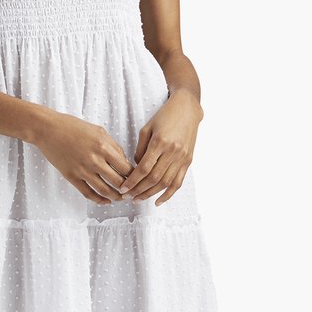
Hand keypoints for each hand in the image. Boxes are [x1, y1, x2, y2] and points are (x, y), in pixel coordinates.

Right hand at [31, 110, 133, 204]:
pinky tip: (105, 201)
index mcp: (103, 147)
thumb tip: (124, 162)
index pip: (126, 167)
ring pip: (105, 190)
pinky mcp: (71, 177)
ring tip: (121, 198)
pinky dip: (99, 200)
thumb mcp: (99, 131)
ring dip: (115, 197)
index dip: (134, 176)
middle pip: (118, 181)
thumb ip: (113, 147)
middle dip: (127, 189)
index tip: (137, 179)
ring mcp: (82, 170)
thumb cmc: (73, 127)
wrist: (48, 129)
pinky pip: (88, 193)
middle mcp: (94, 160)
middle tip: (131, 192)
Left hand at [118, 89, 202, 205]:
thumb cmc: (164, 116)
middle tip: (127, 197)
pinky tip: (158, 201)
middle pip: (154, 178)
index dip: (132, 181)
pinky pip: (178, 182)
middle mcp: (172, 152)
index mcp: (160, 142)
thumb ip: (140, 149)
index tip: (123, 189)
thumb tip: (136, 168)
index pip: (143, 168)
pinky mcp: (188, 161)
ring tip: (139, 199)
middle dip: (139, 190)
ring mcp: (182, 158)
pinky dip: (168, 194)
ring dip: (151, 194)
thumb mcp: (147, 128)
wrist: (187, 109)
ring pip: (165, 183)